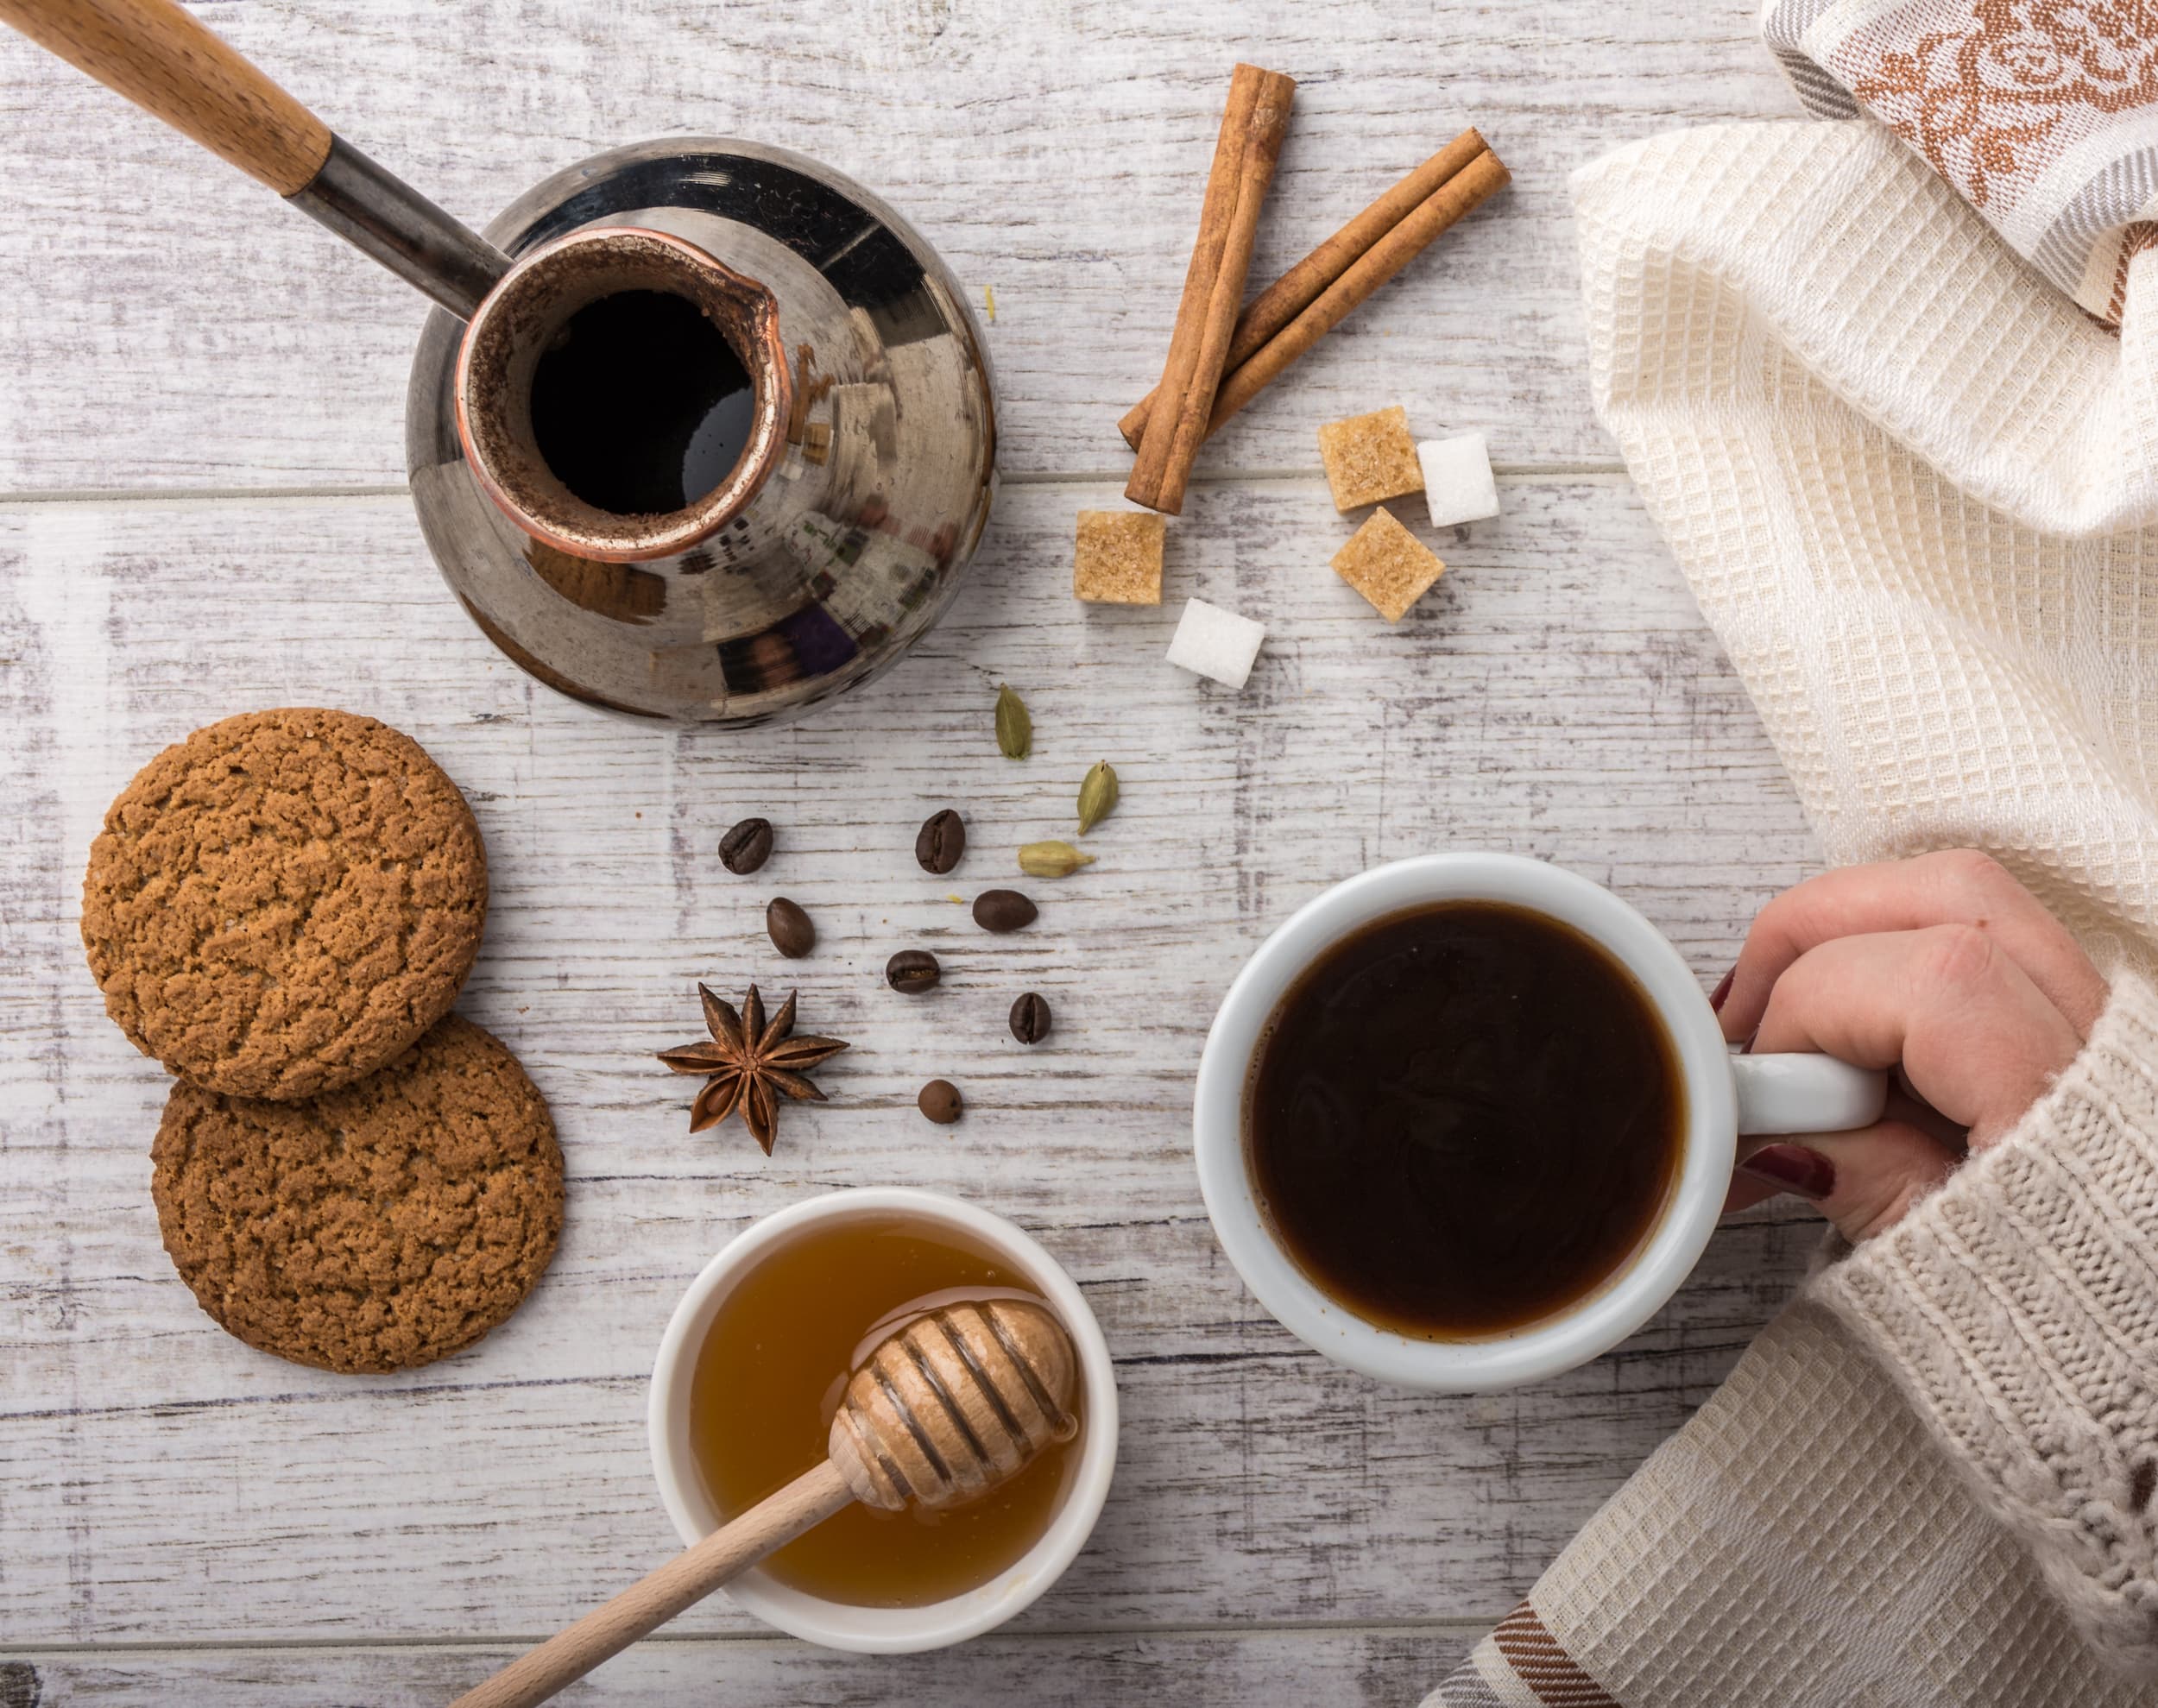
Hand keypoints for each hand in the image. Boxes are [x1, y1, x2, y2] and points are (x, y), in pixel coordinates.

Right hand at [1718, 850, 2106, 1241]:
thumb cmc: (2078, 1316)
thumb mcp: (1953, 1277)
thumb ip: (1859, 1181)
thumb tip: (1766, 1126)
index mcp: (2072, 1103)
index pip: (1924, 982)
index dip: (1807, 1016)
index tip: (1762, 1095)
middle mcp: (2104, 1037)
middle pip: (1947, 894)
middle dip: (1811, 930)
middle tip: (1745, 1016)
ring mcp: (2103, 1018)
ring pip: (1965, 899)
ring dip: (1850, 932)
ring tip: (1788, 1011)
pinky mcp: (2084, 1028)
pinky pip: (1986, 939)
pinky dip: (1897, 955)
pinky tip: (1852, 1026)